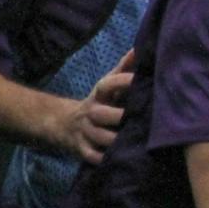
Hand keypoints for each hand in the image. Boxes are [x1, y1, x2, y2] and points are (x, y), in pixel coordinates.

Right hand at [59, 49, 134, 163]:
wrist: (65, 124)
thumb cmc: (100, 102)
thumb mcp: (108, 85)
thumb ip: (124, 69)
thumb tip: (140, 49)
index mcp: (100, 95)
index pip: (106, 84)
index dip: (121, 81)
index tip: (139, 79)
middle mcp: (91, 112)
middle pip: (101, 114)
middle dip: (120, 116)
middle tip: (143, 118)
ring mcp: (85, 132)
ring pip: (101, 137)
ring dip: (117, 140)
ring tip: (138, 141)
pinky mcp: (82, 149)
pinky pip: (94, 156)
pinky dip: (106, 158)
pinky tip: (123, 158)